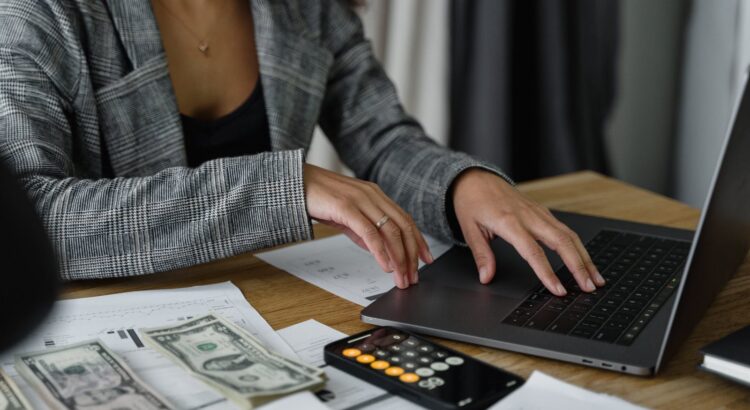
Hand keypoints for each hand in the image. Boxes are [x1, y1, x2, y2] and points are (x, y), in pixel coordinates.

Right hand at [303, 164, 432, 288]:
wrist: (294, 183)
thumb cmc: (318, 197)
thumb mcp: (347, 215)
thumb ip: (363, 230)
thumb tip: (378, 249)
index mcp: (376, 195)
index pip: (405, 219)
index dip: (418, 240)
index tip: (426, 259)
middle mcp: (373, 195)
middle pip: (403, 226)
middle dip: (412, 254)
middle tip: (414, 276)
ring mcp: (361, 200)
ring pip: (390, 231)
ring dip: (399, 257)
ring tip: (401, 277)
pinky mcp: (346, 207)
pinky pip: (370, 232)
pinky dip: (381, 251)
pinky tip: (385, 265)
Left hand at [452, 169, 603, 295]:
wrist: (476, 178)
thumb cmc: (472, 202)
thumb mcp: (469, 229)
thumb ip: (481, 255)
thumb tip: (486, 277)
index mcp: (509, 222)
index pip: (533, 252)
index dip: (547, 273)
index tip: (558, 290)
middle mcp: (529, 216)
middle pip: (562, 242)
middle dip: (578, 266)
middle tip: (589, 287)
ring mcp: (538, 213)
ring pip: (569, 235)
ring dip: (585, 257)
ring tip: (595, 279)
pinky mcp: (543, 212)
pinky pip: (565, 230)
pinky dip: (578, 246)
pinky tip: (585, 260)